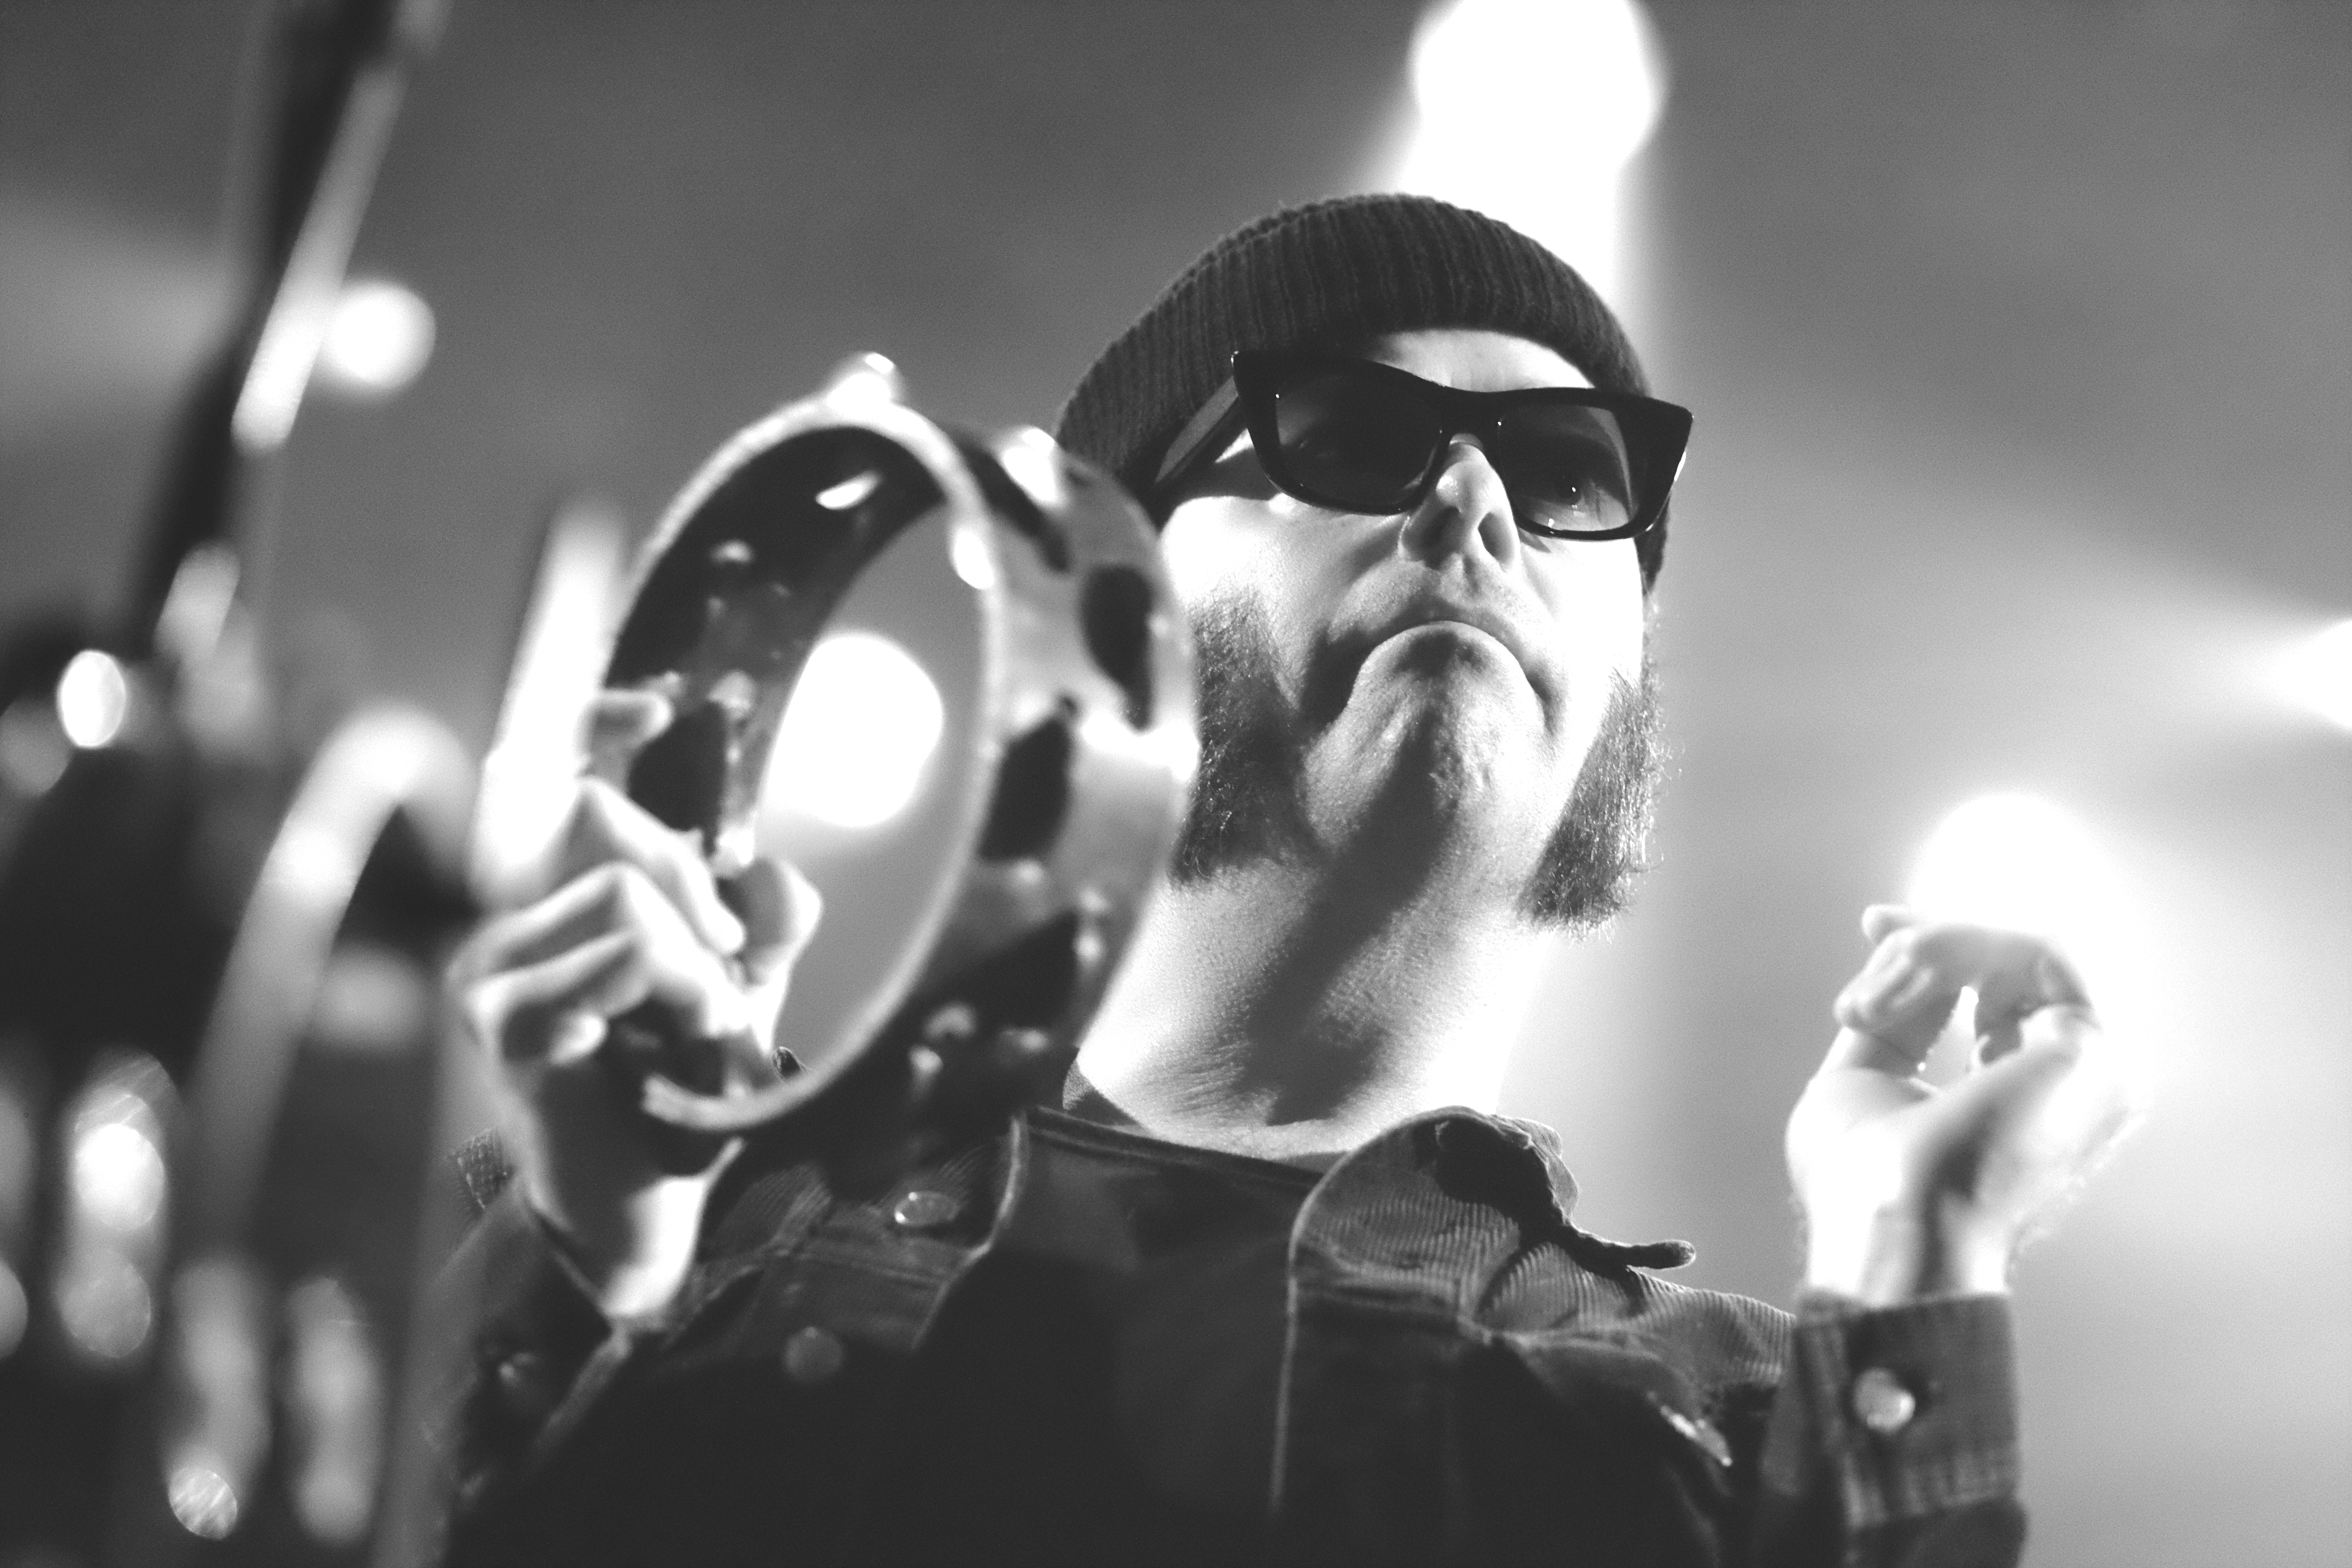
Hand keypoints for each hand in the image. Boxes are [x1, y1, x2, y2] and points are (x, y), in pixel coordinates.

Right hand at [449, 690, 820, 1316]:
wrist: (638, 1210)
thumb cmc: (675, 1096)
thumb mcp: (741, 995)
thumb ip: (765, 926)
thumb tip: (772, 872)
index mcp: (553, 902)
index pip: (558, 778)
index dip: (596, 723)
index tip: (651, 710)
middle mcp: (507, 922)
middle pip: (608, 824)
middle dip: (690, 897)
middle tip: (714, 983)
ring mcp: (491, 972)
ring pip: (627, 899)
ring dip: (693, 969)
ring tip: (689, 1037)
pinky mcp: (506, 1026)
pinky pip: (617, 958)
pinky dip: (669, 997)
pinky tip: (648, 1052)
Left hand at [1785, 905, 2146, 1304]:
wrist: (1885, 1222)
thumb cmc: (1860, 1180)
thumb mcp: (1866, 1074)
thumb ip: (1900, 1017)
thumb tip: (1905, 946)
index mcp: (2026, 1098)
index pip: (2003, 995)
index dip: (1940, 948)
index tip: (1876, 924)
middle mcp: (2074, 1084)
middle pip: (2013, 967)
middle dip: (1926, 948)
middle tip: (1867, 958)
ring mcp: (2094, 1066)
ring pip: (2018, 952)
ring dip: (1926, 954)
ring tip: (1865, 1004)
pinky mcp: (2092, 1045)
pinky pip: (2033, 949)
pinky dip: (1955, 949)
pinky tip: (1897, 989)